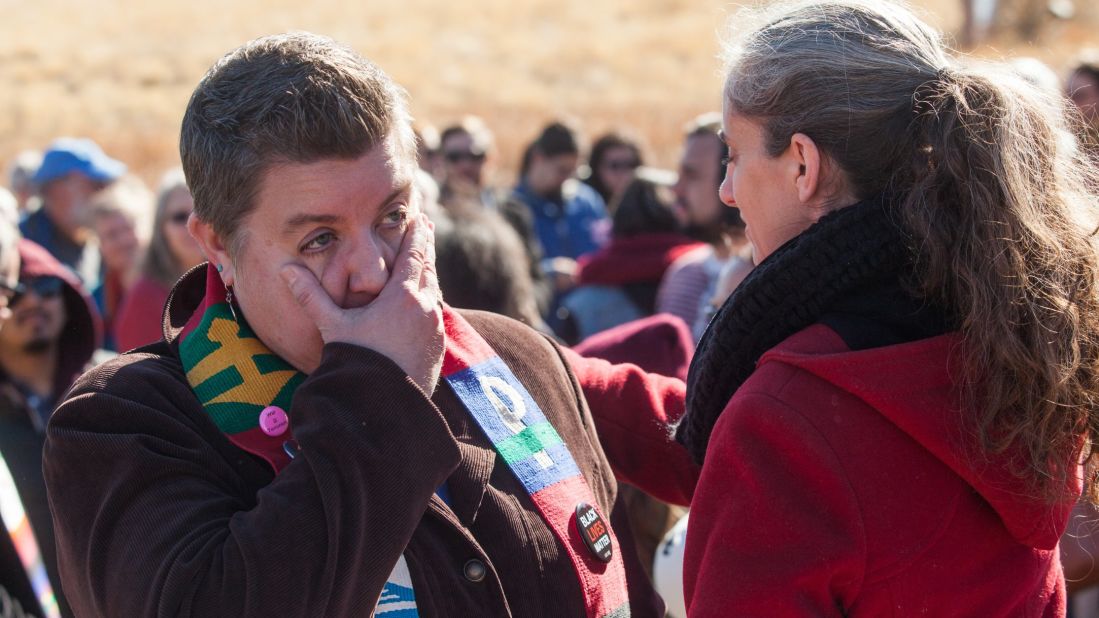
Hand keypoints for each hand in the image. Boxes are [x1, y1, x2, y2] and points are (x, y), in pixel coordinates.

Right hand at [280, 214, 444, 394]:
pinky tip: (424, 303)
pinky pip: (435, 316)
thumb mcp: (331, 326)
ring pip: (434, 292)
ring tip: (424, 262)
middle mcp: (425, 309)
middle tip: (425, 228)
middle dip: (425, 248)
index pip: (414, 254)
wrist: (381, 407)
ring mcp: (434, 330)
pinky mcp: (437, 349)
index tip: (419, 218)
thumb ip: (311, 296)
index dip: (416, 234)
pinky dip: (430, 301)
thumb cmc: (355, 362)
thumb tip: (286, 269)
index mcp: (402, 297)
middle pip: (429, 269)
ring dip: (429, 274)